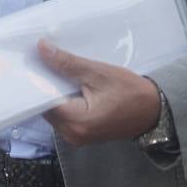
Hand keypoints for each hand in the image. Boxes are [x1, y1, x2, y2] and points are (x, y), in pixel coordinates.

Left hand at [40, 42, 161, 145]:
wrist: (154, 110)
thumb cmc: (130, 91)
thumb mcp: (98, 73)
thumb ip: (67, 63)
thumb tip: (41, 49)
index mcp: (75, 122)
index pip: (42, 100)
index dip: (36, 80)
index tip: (31, 61)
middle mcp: (70, 135)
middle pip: (45, 108)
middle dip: (44, 85)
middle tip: (41, 61)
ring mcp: (75, 138)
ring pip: (53, 112)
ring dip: (53, 92)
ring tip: (52, 68)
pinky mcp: (81, 135)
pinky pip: (63, 116)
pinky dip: (63, 100)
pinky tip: (65, 83)